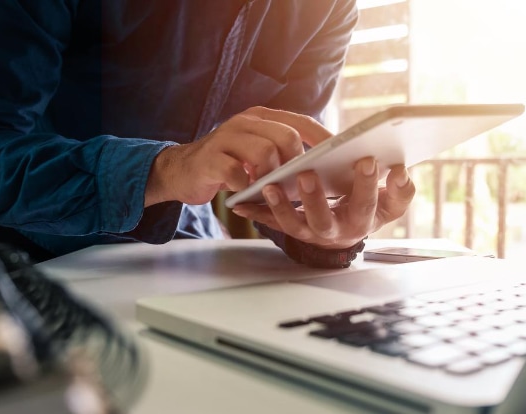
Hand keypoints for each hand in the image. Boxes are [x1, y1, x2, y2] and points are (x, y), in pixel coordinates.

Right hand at [144, 107, 331, 205]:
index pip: (301, 122)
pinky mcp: (210, 159)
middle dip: (296, 163)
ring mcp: (226, 138)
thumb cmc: (229, 165)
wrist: (181, 171)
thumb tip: (323, 169)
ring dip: (272, 176)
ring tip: (270, 189)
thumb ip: (283, 153)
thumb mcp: (257, 152)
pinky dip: (246, 186)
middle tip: (296, 183)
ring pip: (264, 152)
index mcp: (261, 118)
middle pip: (285, 136)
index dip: (324, 140)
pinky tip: (245, 192)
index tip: (344, 156)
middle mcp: (245, 122)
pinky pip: (236, 172)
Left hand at [231, 159, 415, 248]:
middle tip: (307, 174)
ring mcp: (307, 231)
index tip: (366, 160)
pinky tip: (239, 203)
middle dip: (315, 198)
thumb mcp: (390, 204)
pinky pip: (269, 222)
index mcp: (360, 221)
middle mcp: (332, 231)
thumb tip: (401, 171)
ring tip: (268, 186)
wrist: (347, 229)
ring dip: (279, 207)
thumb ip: (401, 190)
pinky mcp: (288, 227)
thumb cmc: (368, 209)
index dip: (367, 184)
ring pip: (292, 224)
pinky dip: (254, 213)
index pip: (365, 204)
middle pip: (322, 220)